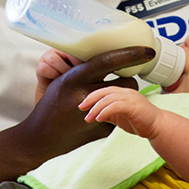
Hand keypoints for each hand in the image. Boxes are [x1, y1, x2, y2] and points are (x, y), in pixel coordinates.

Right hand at [13, 46, 151, 163]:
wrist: (40, 138)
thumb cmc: (50, 104)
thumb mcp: (63, 81)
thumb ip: (83, 71)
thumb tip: (107, 59)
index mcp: (74, 79)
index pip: (107, 61)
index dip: (130, 54)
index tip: (147, 51)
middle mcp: (85, 96)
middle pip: (126, 82)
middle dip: (130, 77)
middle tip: (126, 75)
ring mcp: (95, 115)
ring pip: (126, 98)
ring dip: (125, 93)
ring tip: (114, 93)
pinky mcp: (101, 130)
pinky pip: (119, 114)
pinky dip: (115, 110)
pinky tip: (104, 111)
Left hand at [79, 86, 160, 137]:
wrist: (158, 127)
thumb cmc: (141, 121)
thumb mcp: (120, 117)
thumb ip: (109, 113)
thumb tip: (95, 115)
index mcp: (123, 93)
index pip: (104, 90)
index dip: (91, 96)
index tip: (82, 105)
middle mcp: (126, 92)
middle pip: (104, 91)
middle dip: (90, 99)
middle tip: (81, 108)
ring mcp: (130, 98)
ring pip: (108, 98)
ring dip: (96, 108)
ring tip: (89, 118)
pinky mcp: (133, 106)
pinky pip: (116, 106)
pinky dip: (105, 111)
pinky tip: (99, 118)